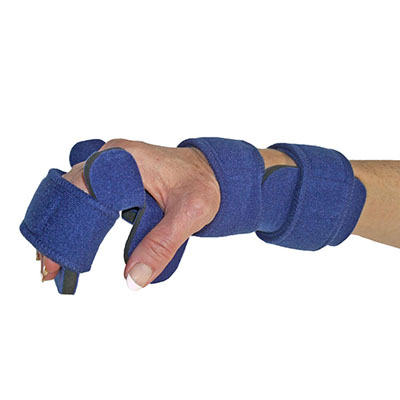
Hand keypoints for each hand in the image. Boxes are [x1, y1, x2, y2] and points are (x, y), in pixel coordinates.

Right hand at [39, 139, 220, 288]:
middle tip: (48, 267)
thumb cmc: (204, 185)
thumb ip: (162, 246)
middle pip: (71, 191)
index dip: (64, 226)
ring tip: (55, 259)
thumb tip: (133, 279)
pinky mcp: (117, 176)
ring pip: (77, 193)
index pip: (81, 190)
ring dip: (65, 224)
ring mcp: (113, 164)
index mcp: (126, 159)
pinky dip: (79, 217)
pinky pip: (89, 195)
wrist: (213, 173)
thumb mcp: (189, 215)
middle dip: (57, 229)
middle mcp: (113, 157)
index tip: (54, 260)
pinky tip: (75, 241)